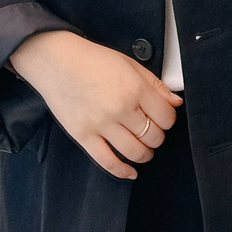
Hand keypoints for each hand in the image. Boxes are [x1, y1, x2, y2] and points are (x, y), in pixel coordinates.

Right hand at [9, 30, 182, 179]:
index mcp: (135, 89)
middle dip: (157, 137)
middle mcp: (120, 108)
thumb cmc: (92, 60)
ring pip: (135, 152)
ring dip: (145, 154)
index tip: (163, 119)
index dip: (168, 120)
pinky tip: (130, 171)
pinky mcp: (84, 136)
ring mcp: (101, 124)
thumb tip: (176, 102)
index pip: (166, 117)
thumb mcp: (130, 64)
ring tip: (142, 148)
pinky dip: (123, 171)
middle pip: (153, 137)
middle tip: (151, 132)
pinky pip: (108, 162)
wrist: (55, 61)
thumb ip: (155, 85)